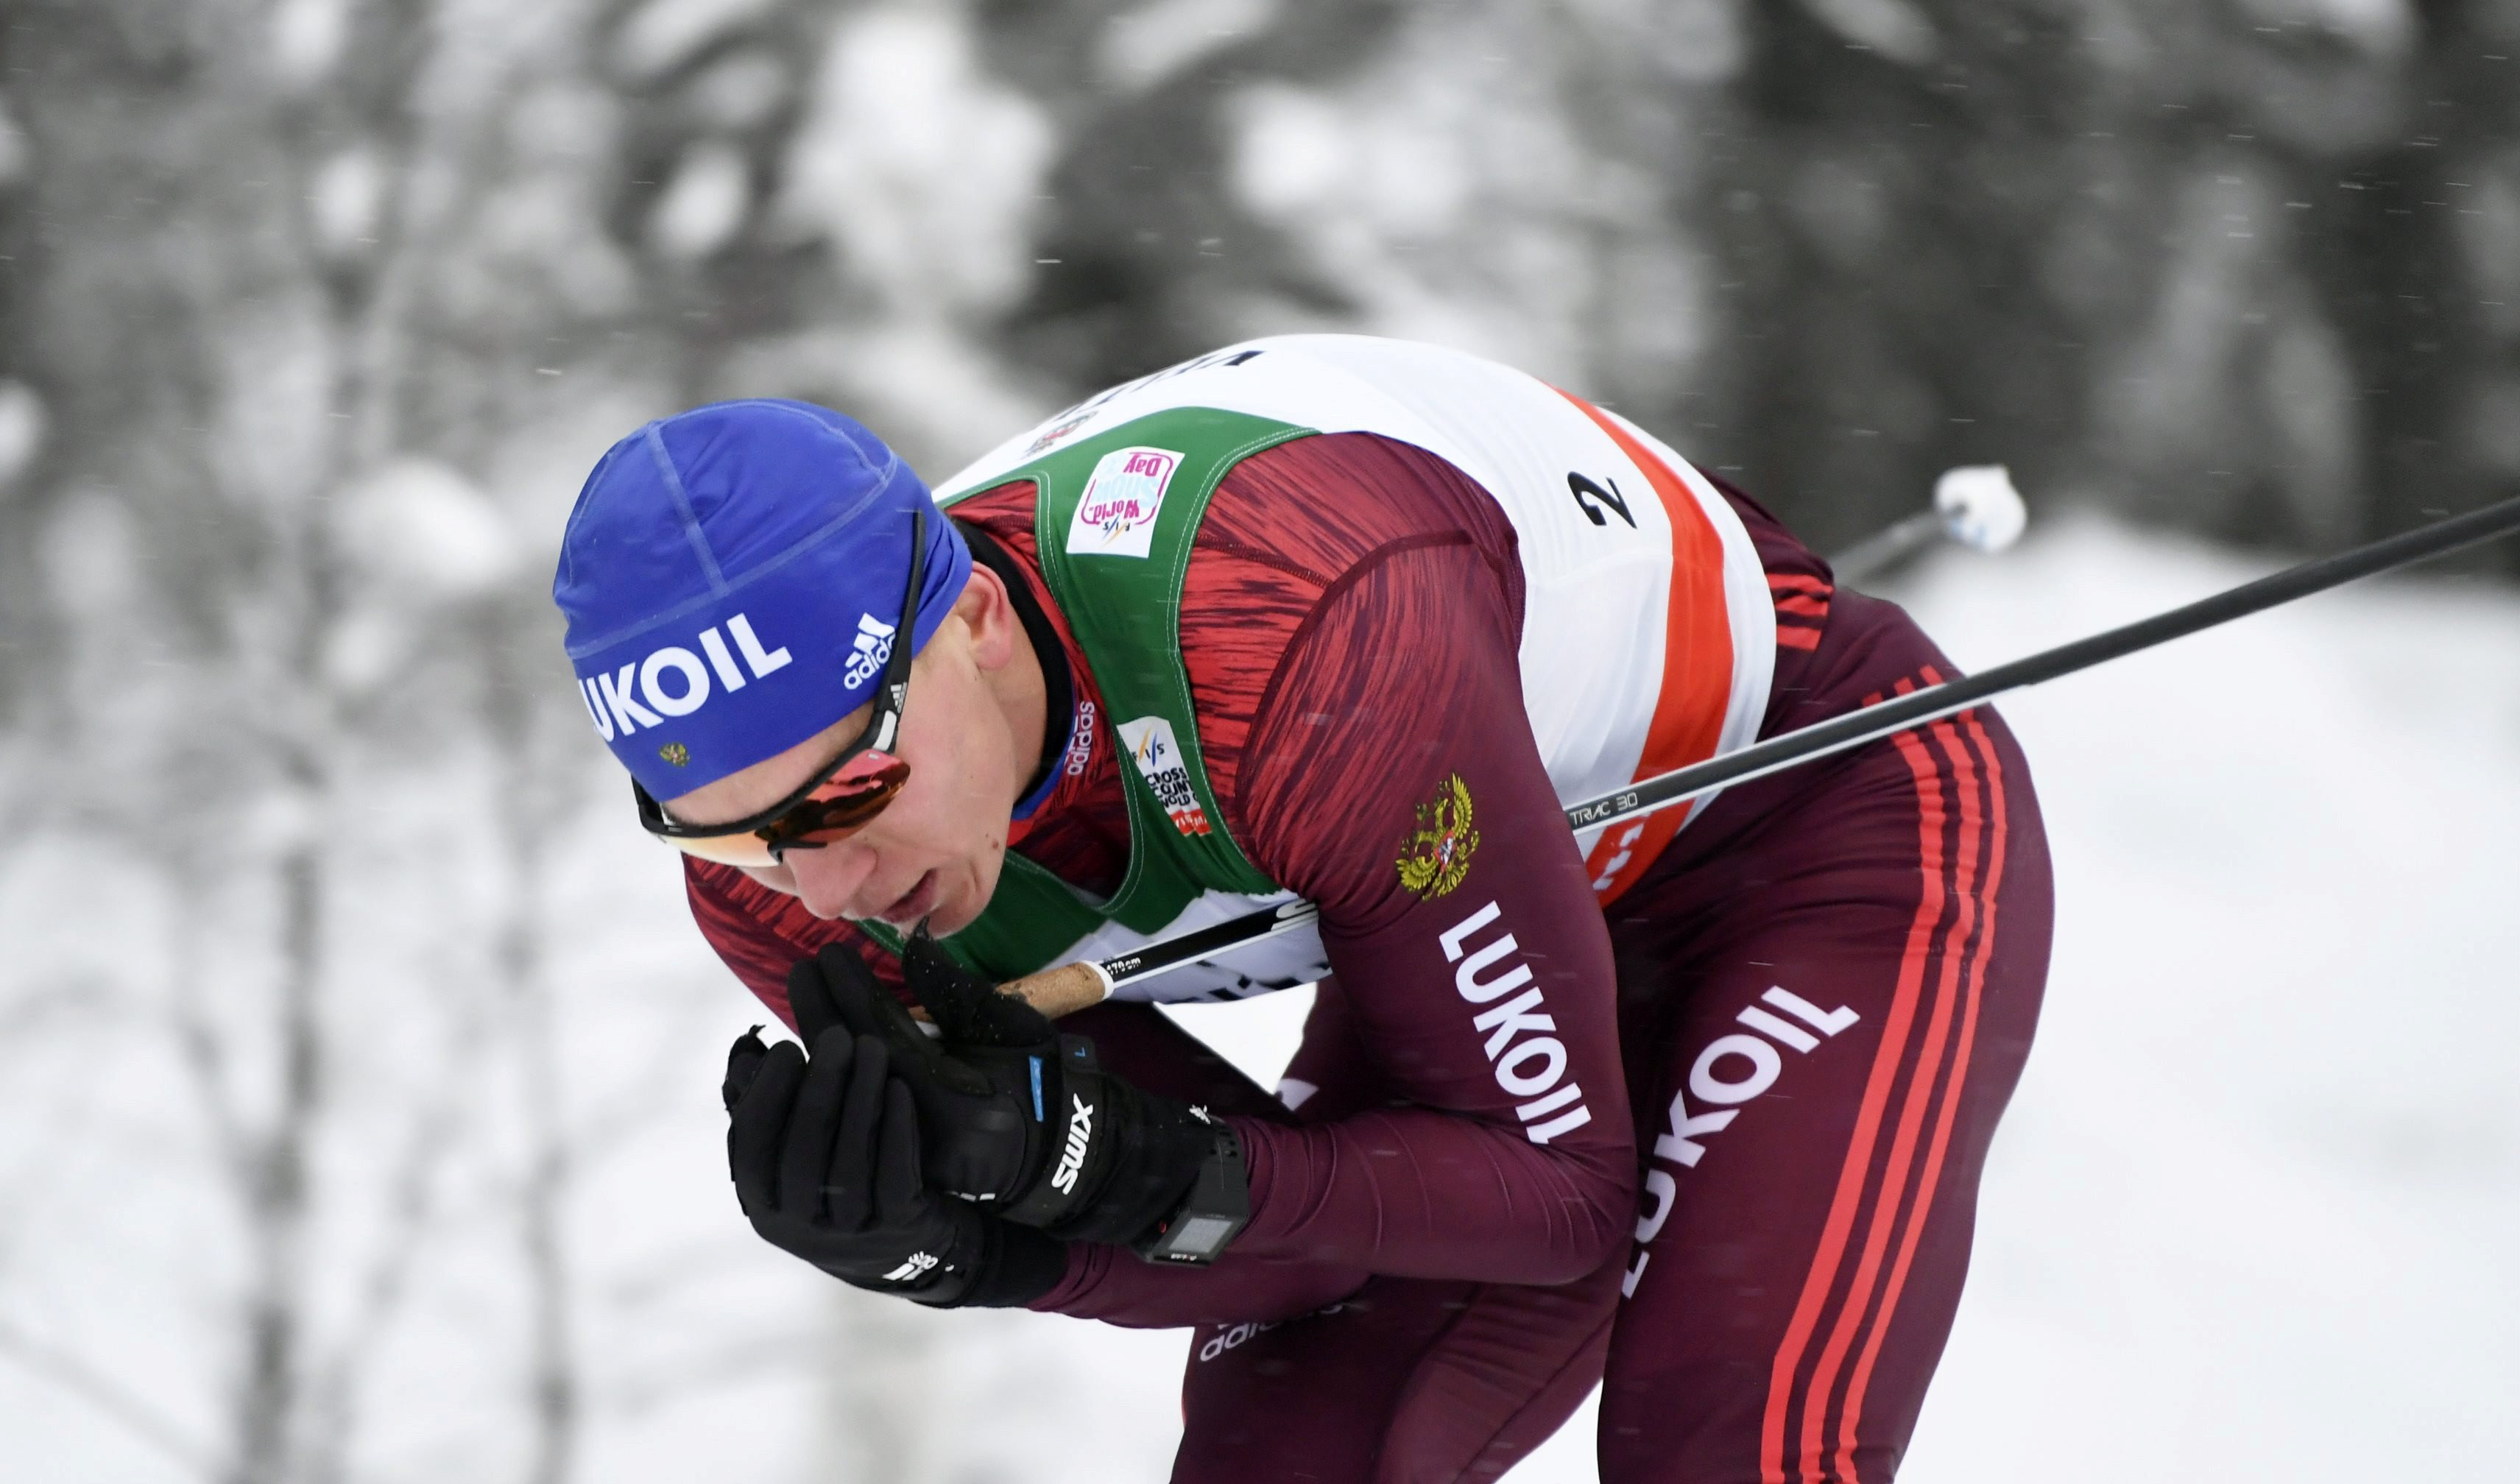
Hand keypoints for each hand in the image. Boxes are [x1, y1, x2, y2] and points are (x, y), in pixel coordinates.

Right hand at [722, 1024, 995, 1302]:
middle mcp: (799, 1226)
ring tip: (871, 1049)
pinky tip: (898, 1088)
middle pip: (802, 1152)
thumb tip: (750, 1055)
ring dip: (860, 1098)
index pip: (751, 1148)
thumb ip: (770, 1107)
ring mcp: (849, 1232)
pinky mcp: (896, 1228)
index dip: (765, 1096)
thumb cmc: (832, 1181)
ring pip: (849, 1164)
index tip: (786, 1047)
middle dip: (819, 1087)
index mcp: (763, 1203)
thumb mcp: (794, 1153)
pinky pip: (893, 1176)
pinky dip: (895, 1129)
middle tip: (835, 1037)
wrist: (895, 1247)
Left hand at [791, 934, 1246, 1256]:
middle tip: (802, 968)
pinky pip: (857, 1113)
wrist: (1059, 1150)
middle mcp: (923, 1134)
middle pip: (858, 1069)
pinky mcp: (899, 1164)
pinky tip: (811, 1049)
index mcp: (956, 1101)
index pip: (886, 1039)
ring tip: (802, 999)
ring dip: (822, 1044)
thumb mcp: (1009, 1027)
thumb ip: (956, 993)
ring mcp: (908, 1155)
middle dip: (825, 1015)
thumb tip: (913, 945)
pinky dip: (833, 1079)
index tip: (827, 954)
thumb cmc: (1039, 1078)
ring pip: (850, 1095)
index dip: (852, 995)